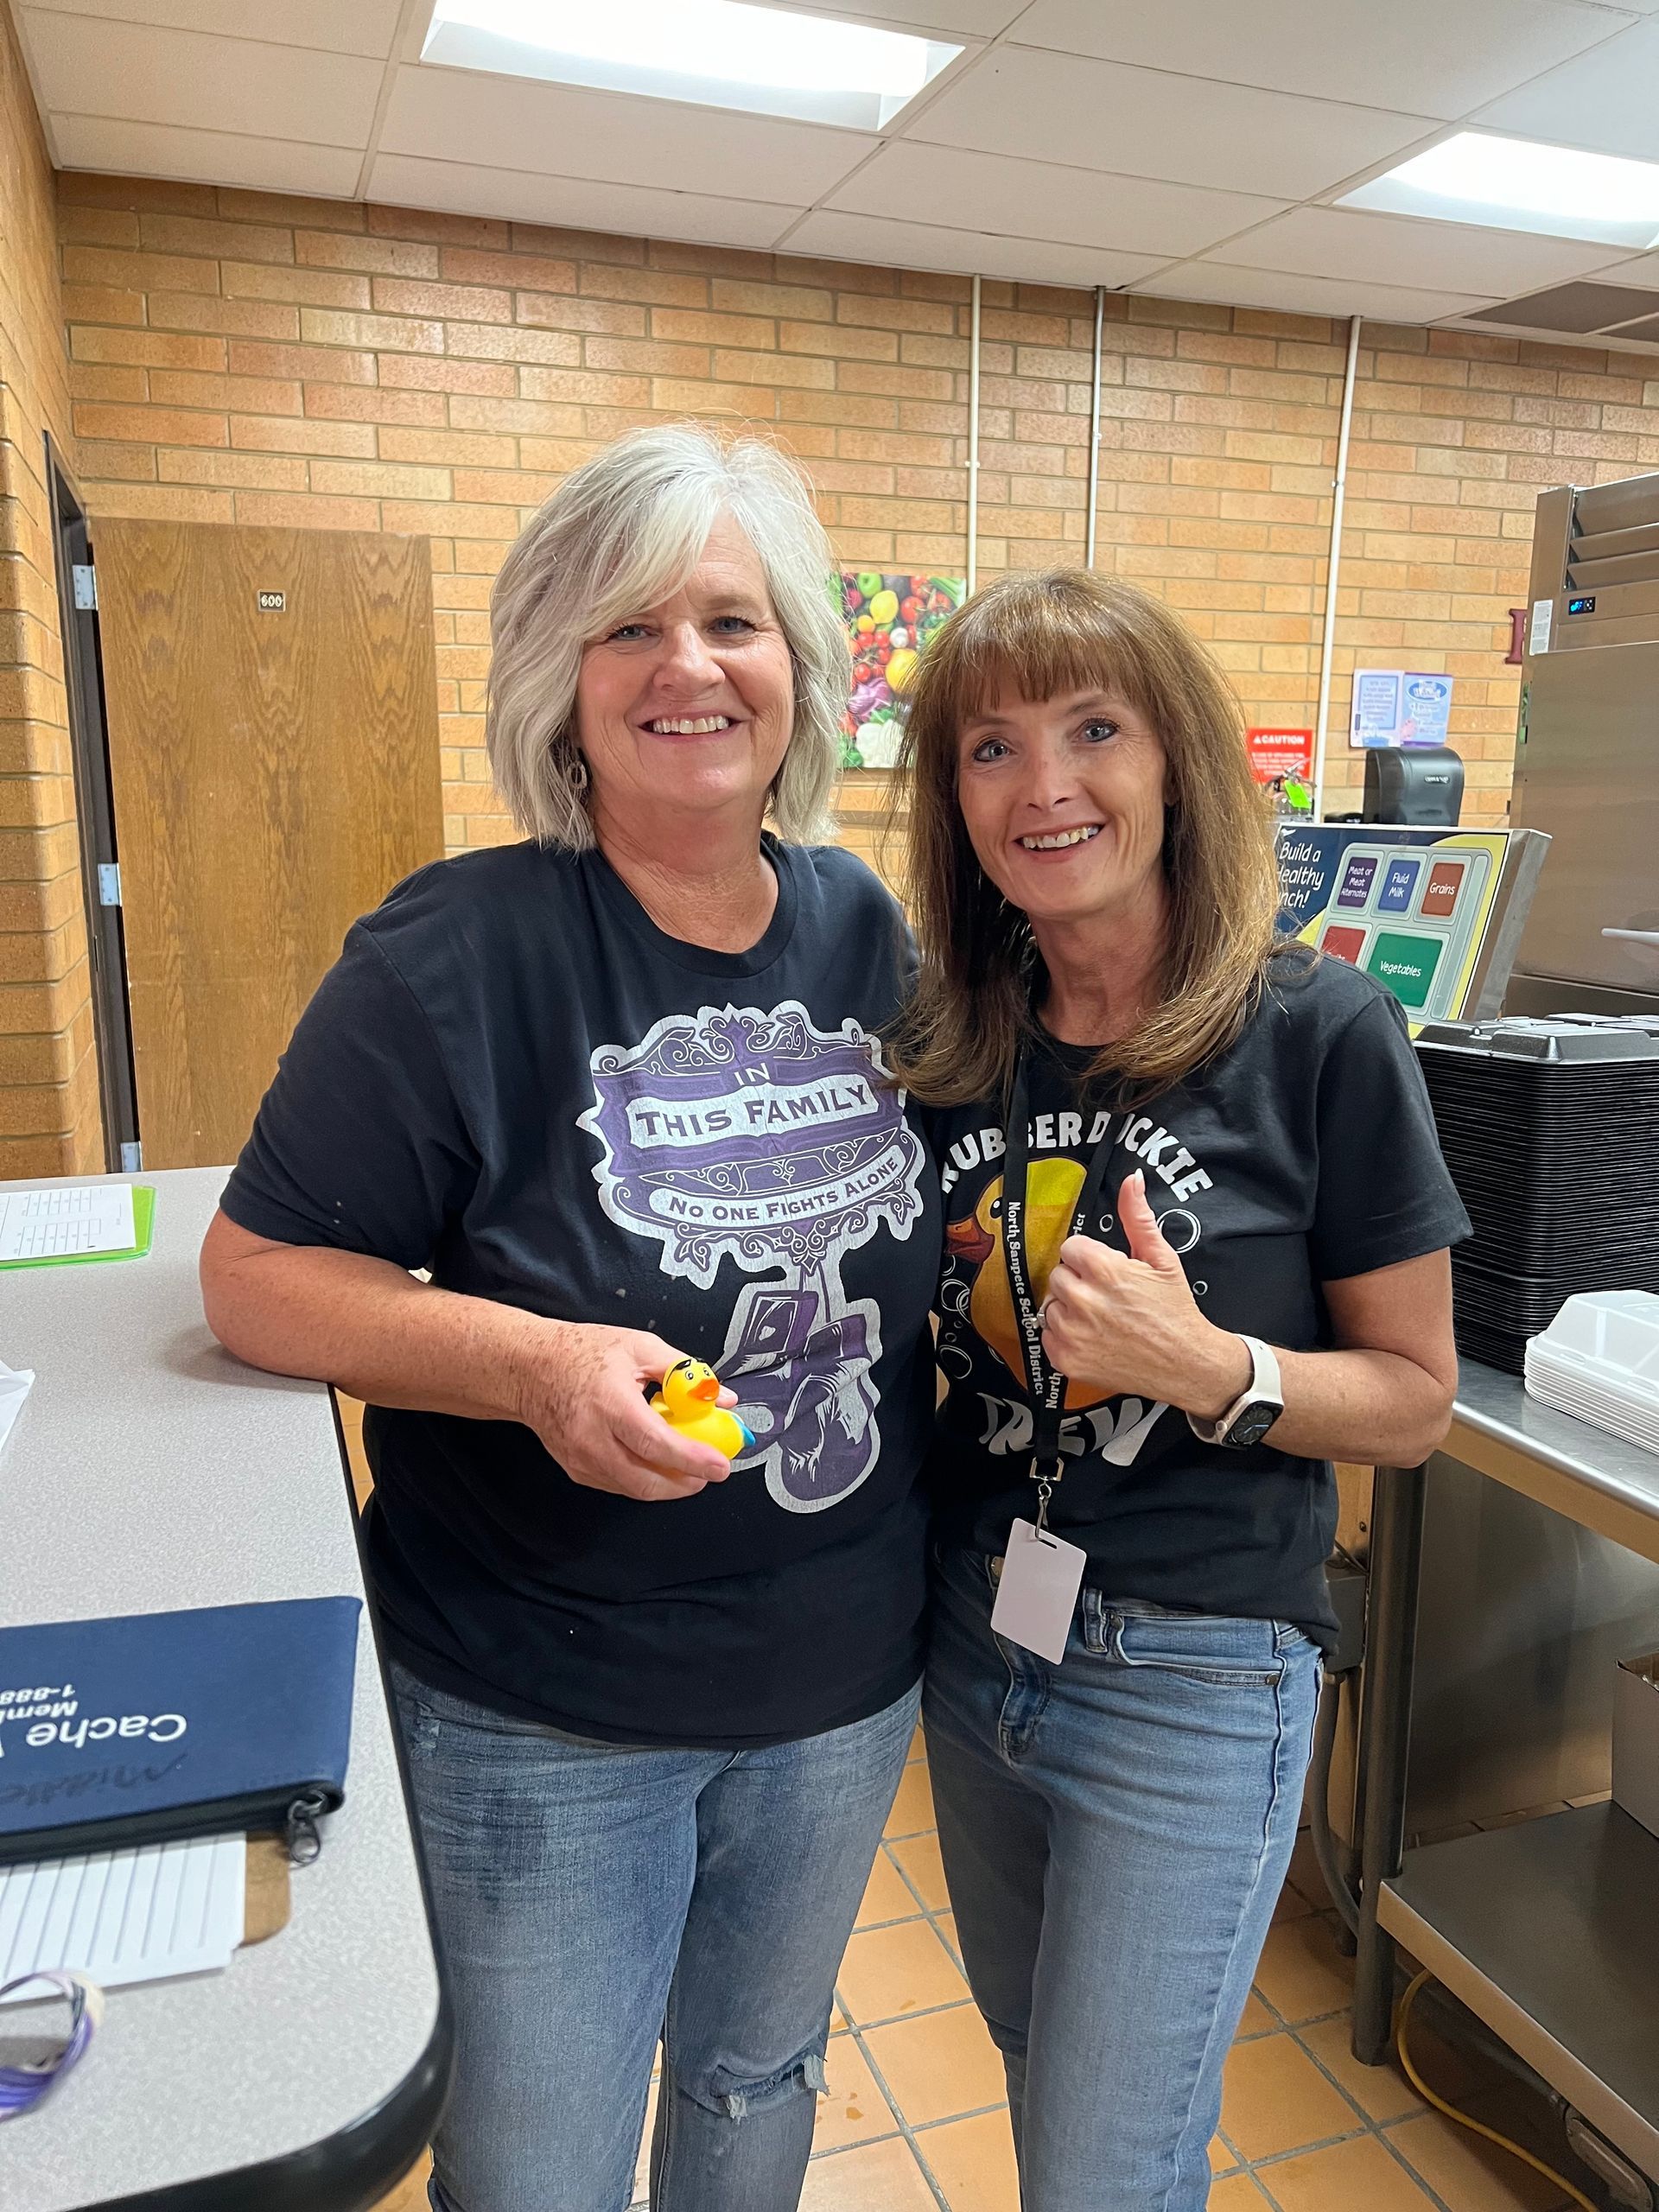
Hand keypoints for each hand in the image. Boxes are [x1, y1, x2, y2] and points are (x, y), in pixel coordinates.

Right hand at [509, 1321, 734, 1501]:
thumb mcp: (640, 1348)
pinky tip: (657, 1464)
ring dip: (667, 1485)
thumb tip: (720, 1398)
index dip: (693, 1459)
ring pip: (633, 1489)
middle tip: (710, 1472)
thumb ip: (684, 1373)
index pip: (656, 1443)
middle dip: (686, 1483)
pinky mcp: (577, 1470)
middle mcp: (592, 1437)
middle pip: (646, 1480)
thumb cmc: (583, 1353)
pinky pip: (618, 1485)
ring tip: (688, 1467)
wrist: (531, 1368)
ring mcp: (581, 1459)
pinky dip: (644, 1480)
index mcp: (611, 1403)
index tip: (720, 1465)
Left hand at [1041, 1171, 1250, 1416]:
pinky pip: (1048, 1336)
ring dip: (1069, 1309)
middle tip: (1106, 1296)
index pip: (1070, 1248)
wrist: (1186, 1364)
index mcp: (1103, 1269)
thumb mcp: (1162, 1259)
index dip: (1089, 1259)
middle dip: (1078, 1282)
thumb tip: (1132, 1181)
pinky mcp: (1067, 1359)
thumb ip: (1138, 1217)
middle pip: (1058, 1275)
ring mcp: (1072, 1333)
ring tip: (1101, 1318)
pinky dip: (1065, 1337)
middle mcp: (1083, 1300)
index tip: (1105, 1271)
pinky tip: (1092, 1337)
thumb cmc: (1175, 1312)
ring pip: (1050, 1305)